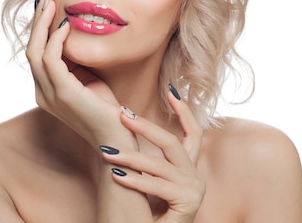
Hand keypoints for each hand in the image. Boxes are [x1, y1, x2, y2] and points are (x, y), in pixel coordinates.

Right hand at [25, 0, 131, 146]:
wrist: (118, 137)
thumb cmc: (106, 108)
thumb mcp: (87, 78)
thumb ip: (75, 61)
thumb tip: (73, 34)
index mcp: (46, 89)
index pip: (36, 53)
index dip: (40, 27)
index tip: (48, 4)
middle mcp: (42, 92)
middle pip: (30, 49)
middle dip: (37, 21)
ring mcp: (50, 95)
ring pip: (35, 52)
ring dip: (43, 24)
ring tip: (52, 2)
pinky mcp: (63, 94)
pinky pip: (52, 60)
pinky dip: (57, 39)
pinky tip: (66, 24)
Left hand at [101, 88, 205, 222]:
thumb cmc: (141, 213)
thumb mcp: (143, 178)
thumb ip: (142, 156)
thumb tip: (123, 120)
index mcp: (188, 169)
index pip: (192, 133)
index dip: (184, 111)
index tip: (170, 91)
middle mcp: (196, 177)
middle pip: (173, 142)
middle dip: (145, 127)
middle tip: (121, 114)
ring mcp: (195, 190)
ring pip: (161, 164)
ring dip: (130, 157)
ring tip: (106, 152)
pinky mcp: (189, 203)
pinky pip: (158, 186)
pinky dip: (135, 181)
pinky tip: (116, 176)